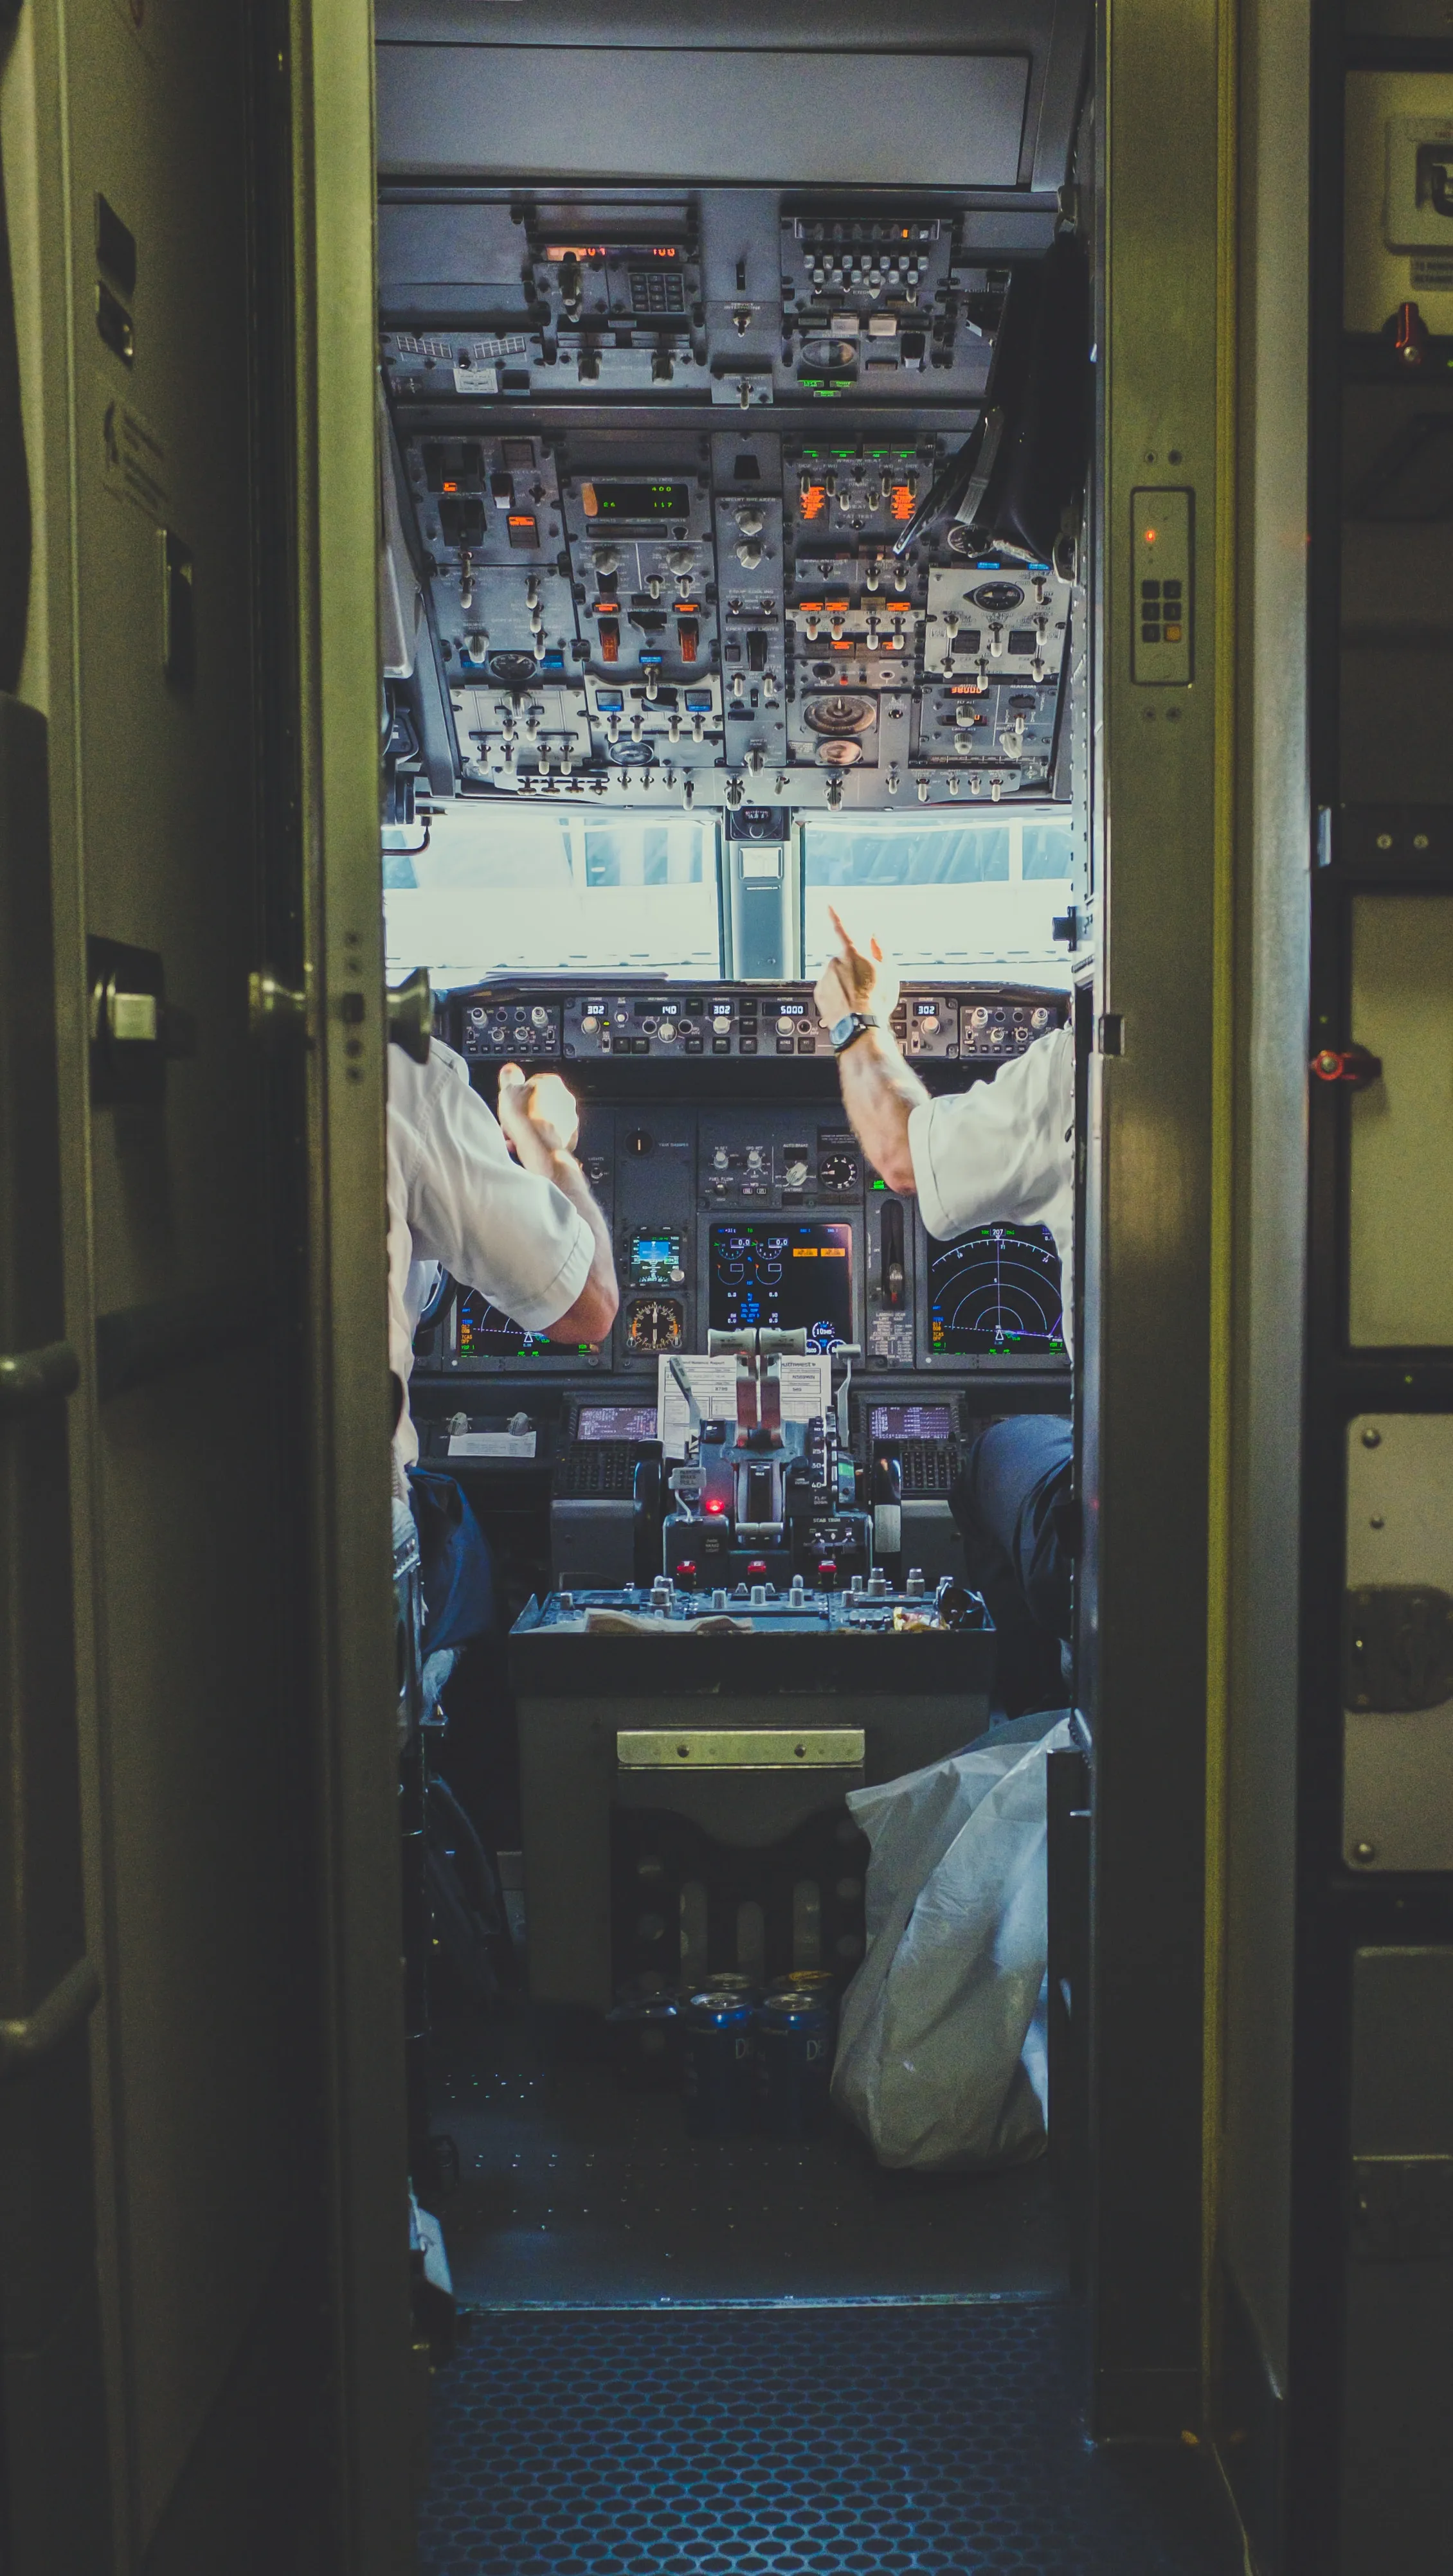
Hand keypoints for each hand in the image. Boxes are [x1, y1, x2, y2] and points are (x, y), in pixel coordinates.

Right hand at [497, 1063, 580, 1164]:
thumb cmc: (525, 1118)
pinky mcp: (570, 1137)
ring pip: (542, 1123)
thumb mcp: (508, 1090)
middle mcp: (565, 1099)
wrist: (539, 1147)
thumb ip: (509, 1076)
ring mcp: (570, 1119)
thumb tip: (509, 1069)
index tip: (510, 1105)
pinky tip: (526, 1146)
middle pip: (537, 1105)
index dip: (517, 1096)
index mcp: (552, 1083)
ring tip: (515, 1138)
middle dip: (523, 1115)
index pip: (531, 1084)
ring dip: (529, 1129)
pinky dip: (538, 1141)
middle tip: (510, 1123)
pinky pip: (549, 1137)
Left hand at [812, 905, 899, 1031]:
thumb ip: (880, 950)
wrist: (860, 1027)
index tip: (829, 905)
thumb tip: (875, 937)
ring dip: (845, 982)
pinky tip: (848, 1004)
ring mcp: (826, 978)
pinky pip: (829, 989)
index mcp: (853, 954)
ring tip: (858, 998)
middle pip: (844, 959)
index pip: (842, 929)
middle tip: (866, 985)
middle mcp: (835, 963)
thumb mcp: (889, 972)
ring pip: (836, 975)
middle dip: (852, 968)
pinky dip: (836, 994)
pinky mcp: (820, 993)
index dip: (835, 915)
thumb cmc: (877, 1001)